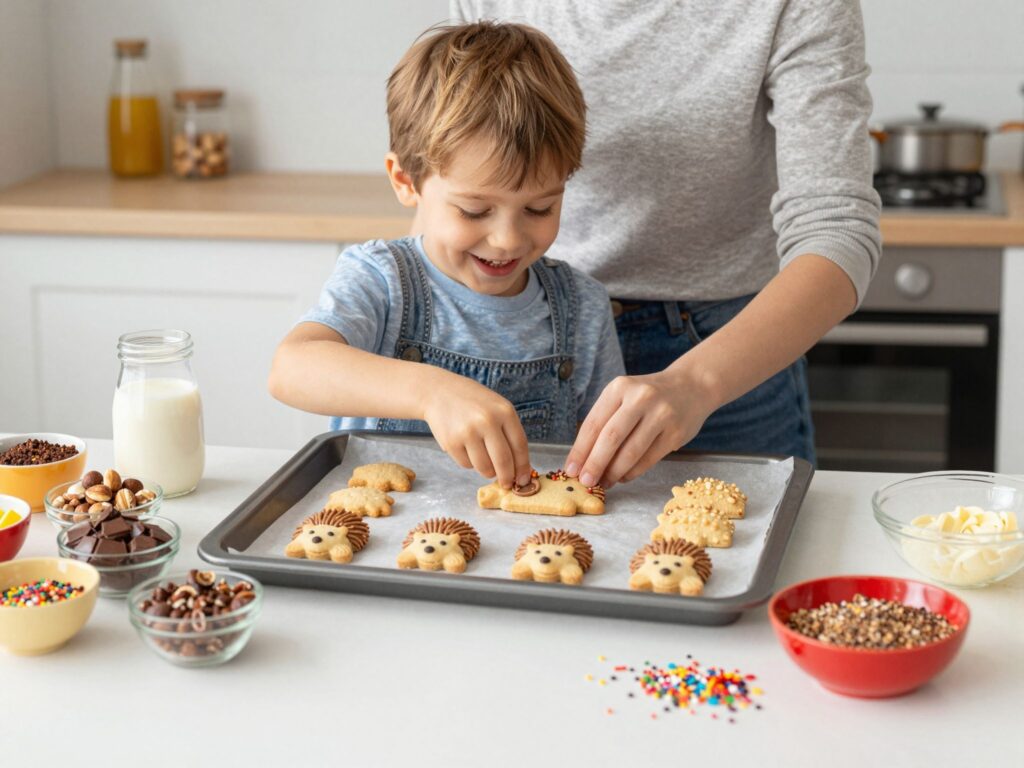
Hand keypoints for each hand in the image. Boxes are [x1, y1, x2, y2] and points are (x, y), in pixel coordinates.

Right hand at [421, 372, 532, 488]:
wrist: (439, 392)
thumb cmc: (474, 403)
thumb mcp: (497, 408)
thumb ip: (510, 434)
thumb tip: (520, 469)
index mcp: (504, 411)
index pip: (520, 446)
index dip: (523, 467)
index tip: (523, 479)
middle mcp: (487, 421)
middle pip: (504, 461)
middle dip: (507, 478)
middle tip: (506, 484)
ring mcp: (468, 432)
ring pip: (485, 468)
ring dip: (487, 471)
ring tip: (483, 458)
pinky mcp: (451, 442)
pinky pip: (467, 465)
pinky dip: (469, 462)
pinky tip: (466, 447)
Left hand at [565, 369, 716, 487]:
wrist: (692, 386)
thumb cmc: (648, 397)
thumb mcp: (624, 396)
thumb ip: (605, 421)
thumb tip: (583, 460)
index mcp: (620, 387)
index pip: (593, 423)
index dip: (580, 450)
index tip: (570, 469)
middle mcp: (640, 398)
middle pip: (611, 438)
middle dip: (595, 463)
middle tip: (586, 481)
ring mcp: (661, 414)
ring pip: (631, 451)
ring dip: (614, 472)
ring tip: (604, 483)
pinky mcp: (676, 432)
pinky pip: (649, 459)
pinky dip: (632, 472)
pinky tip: (623, 477)